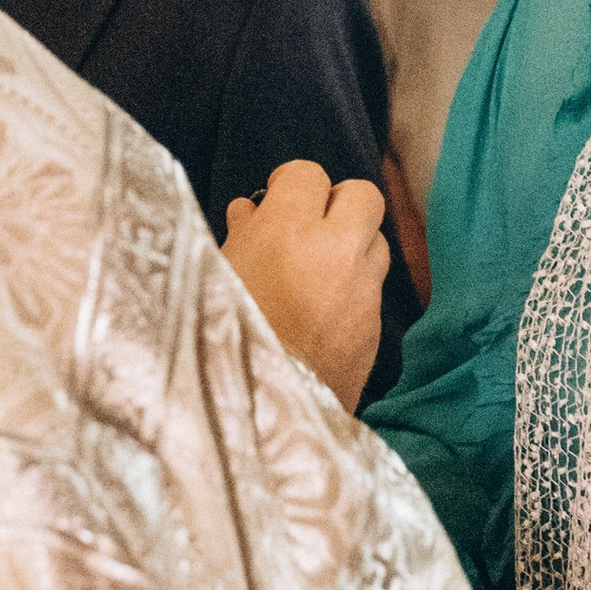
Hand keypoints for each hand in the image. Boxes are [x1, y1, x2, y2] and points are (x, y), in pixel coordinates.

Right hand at [224, 161, 389, 410]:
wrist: (255, 415)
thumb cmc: (217, 341)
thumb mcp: (213, 275)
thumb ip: (241, 236)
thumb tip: (252, 212)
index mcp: (288, 230)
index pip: (307, 174)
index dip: (290, 186)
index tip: (274, 202)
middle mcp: (336, 253)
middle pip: (362, 195)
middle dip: (337, 204)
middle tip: (307, 226)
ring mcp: (362, 293)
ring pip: (377, 242)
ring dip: (352, 247)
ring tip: (317, 269)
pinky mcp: (374, 332)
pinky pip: (374, 291)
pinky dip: (354, 290)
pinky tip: (323, 311)